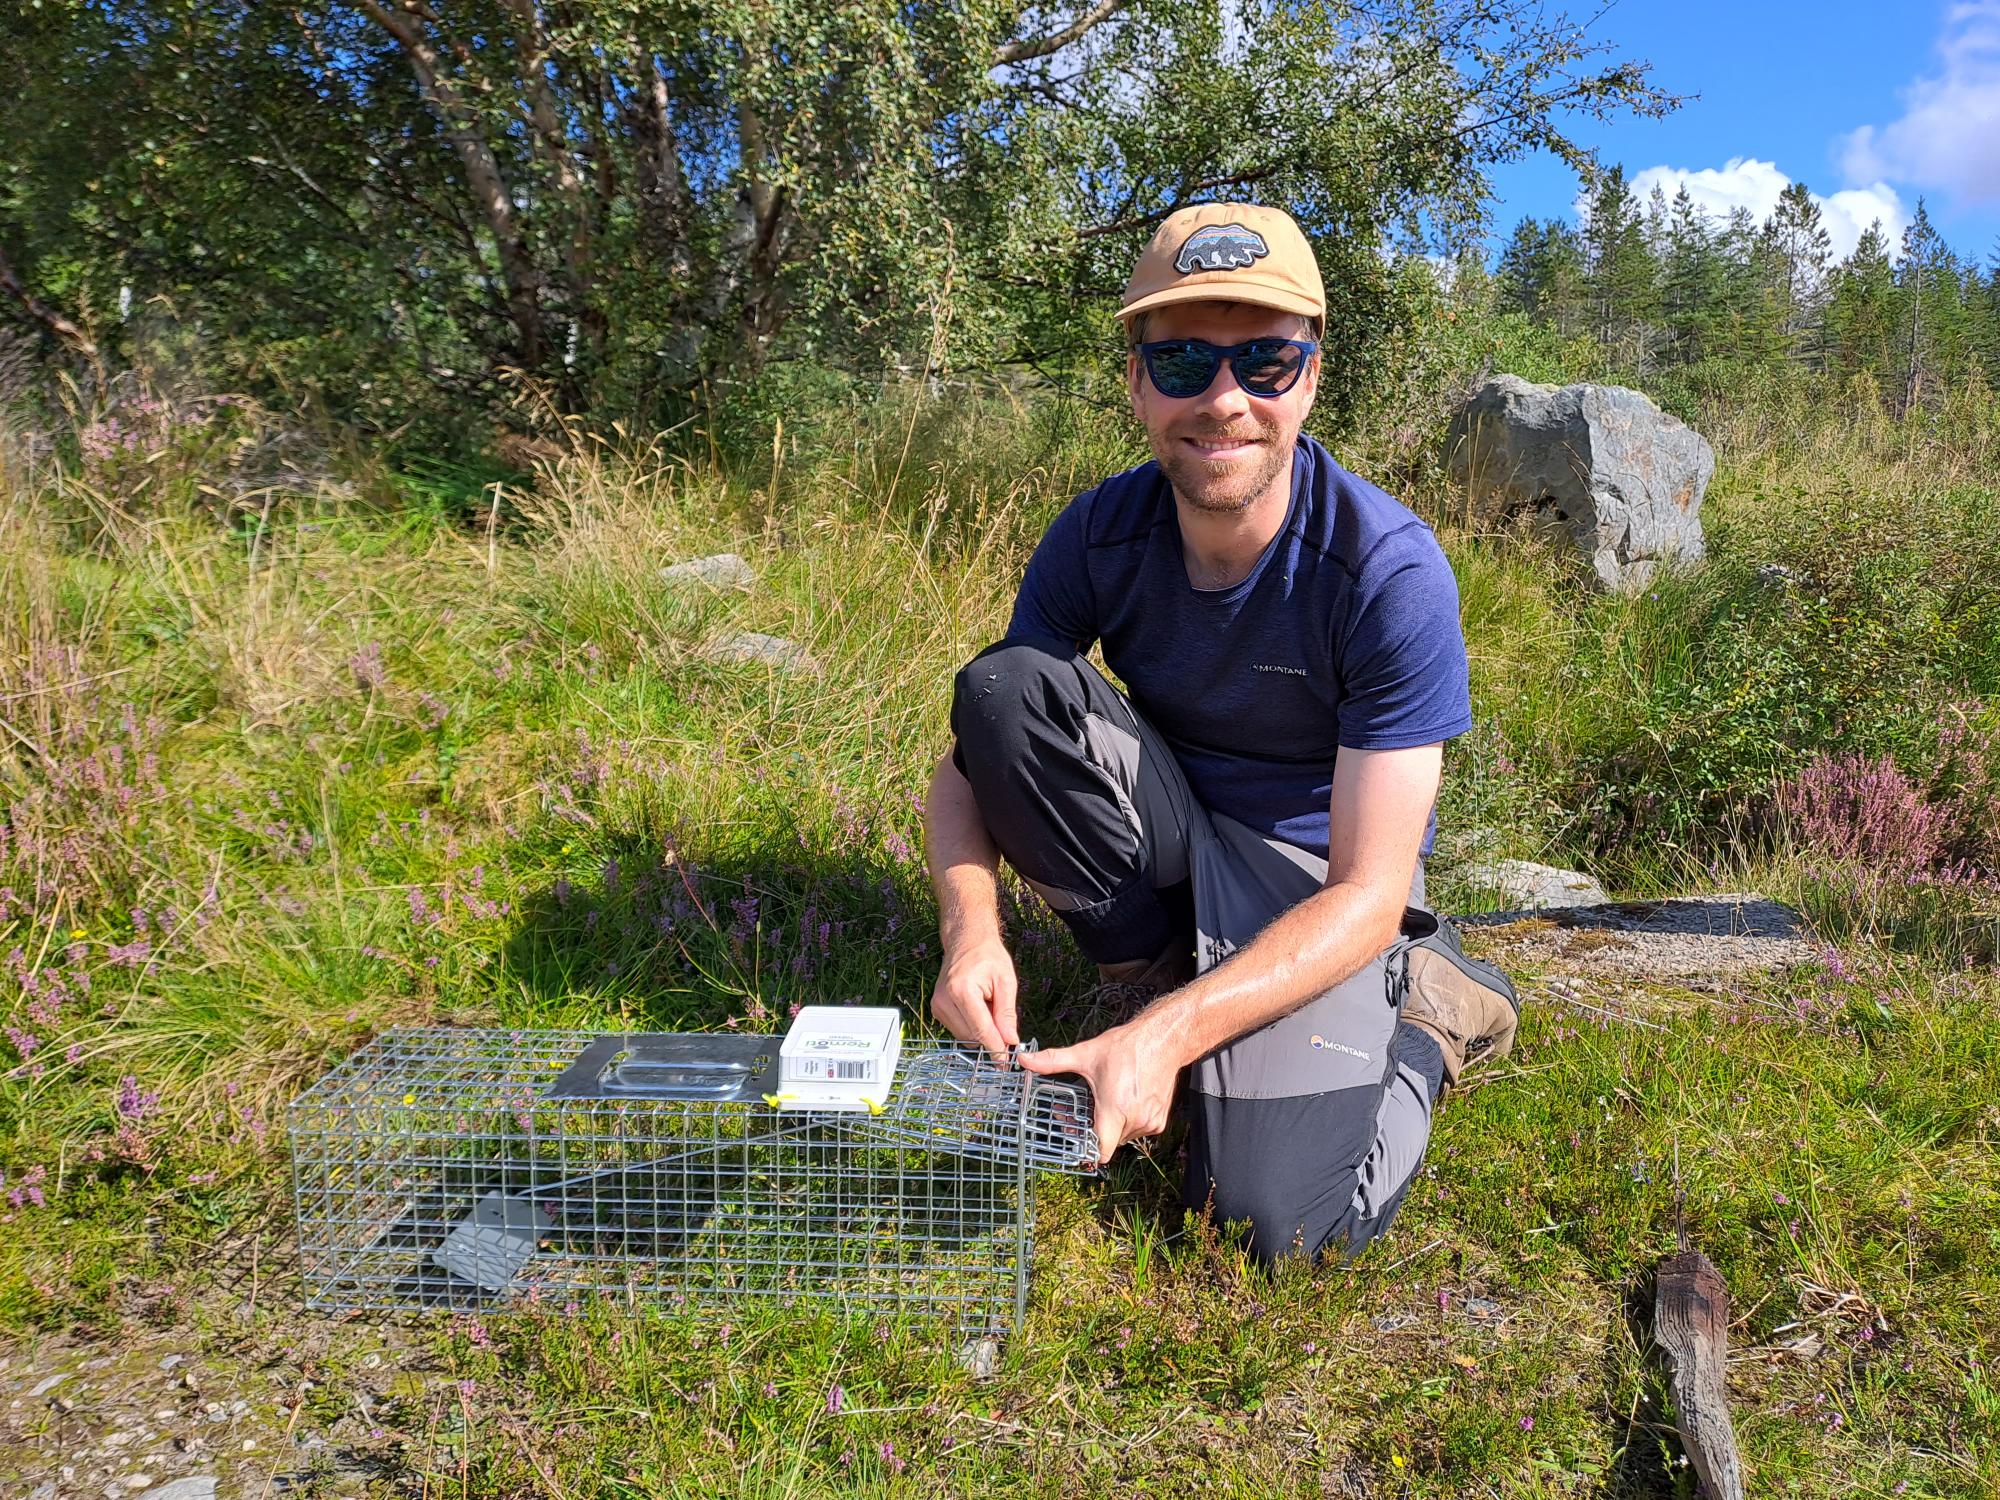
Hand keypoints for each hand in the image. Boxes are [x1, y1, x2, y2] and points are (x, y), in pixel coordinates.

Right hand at [930, 936, 1019, 1055]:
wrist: (966, 941)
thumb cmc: (988, 956)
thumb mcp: (1006, 981)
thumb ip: (1007, 1013)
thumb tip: (1010, 1040)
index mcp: (962, 990)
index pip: (981, 1030)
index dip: (995, 1048)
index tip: (1007, 1062)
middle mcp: (944, 1000)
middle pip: (971, 1036)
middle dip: (990, 1041)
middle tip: (1008, 1039)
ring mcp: (937, 1005)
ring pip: (963, 1036)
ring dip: (981, 1034)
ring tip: (992, 1011)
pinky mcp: (937, 1009)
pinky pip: (958, 1029)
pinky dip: (972, 1028)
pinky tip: (981, 1012)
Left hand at [1019, 1017, 1182, 1164]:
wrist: (1162, 1040)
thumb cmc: (1126, 1048)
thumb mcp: (1085, 1054)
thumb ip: (1052, 1061)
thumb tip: (1024, 1059)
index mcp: (1114, 1109)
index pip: (1100, 1151)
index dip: (1085, 1151)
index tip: (1075, 1140)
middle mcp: (1135, 1120)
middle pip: (1107, 1141)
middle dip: (1091, 1130)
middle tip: (1078, 1111)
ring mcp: (1150, 1122)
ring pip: (1122, 1137)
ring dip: (1110, 1126)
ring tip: (1100, 1103)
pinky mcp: (1160, 1120)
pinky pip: (1137, 1130)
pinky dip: (1127, 1121)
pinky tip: (1120, 1101)